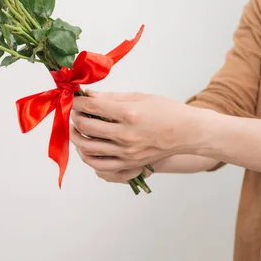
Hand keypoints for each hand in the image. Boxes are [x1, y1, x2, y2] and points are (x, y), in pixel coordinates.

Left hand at [70, 90, 208, 174]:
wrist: (187, 132)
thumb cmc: (166, 110)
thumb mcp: (140, 97)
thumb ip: (112, 97)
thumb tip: (88, 95)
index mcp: (129, 114)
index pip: (92, 107)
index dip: (77, 102)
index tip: (73, 99)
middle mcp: (126, 135)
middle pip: (86, 127)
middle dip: (74, 117)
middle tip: (74, 112)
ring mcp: (127, 152)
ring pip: (88, 147)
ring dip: (76, 137)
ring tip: (76, 129)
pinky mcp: (129, 163)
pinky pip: (100, 165)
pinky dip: (88, 157)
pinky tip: (85, 148)